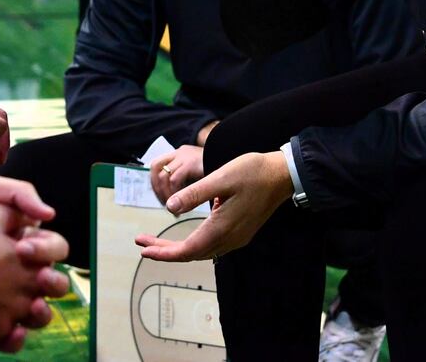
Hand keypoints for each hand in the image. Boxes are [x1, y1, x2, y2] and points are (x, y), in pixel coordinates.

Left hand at [135, 151, 292, 261]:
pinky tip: (187, 236)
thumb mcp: (220, 177)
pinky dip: (195, 244)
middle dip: (165, 251)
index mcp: (222, 228)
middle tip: (142, 244)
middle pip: (191, 253)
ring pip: (202, 251)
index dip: (163, 252)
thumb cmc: (252, 172)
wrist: (282, 175)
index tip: (144, 250)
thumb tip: (170, 208)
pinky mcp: (241, 233)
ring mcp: (237, 238)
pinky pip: (213, 245)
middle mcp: (230, 239)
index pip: (186, 249)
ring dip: (179, 248)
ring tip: (157, 242)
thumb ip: (194, 194)